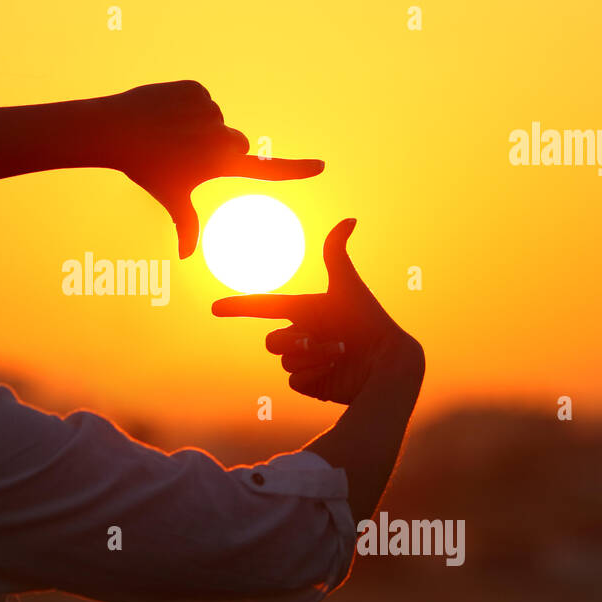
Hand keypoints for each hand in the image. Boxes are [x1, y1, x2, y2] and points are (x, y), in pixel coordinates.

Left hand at [98, 80, 323, 258]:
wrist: (115, 131)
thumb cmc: (145, 170)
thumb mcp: (169, 198)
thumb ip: (186, 225)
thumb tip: (186, 256)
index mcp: (220, 164)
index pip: (266, 171)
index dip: (295, 170)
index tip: (321, 167)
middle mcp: (221, 137)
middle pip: (236, 142)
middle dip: (219, 146)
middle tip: (185, 153)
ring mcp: (209, 110)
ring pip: (214, 118)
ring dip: (198, 124)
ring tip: (168, 132)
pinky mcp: (195, 89)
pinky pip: (199, 98)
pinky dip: (185, 104)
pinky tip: (164, 113)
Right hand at [212, 219, 421, 403]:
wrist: (388, 362)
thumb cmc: (370, 321)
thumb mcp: (348, 286)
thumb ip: (337, 253)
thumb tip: (350, 218)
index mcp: (305, 311)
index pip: (264, 307)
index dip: (239, 306)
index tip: (214, 308)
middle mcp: (303, 335)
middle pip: (272, 341)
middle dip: (294, 341)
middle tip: (321, 341)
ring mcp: (306, 361)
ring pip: (284, 360)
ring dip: (311, 356)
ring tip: (339, 353)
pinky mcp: (312, 383)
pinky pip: (294, 380)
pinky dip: (313, 374)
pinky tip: (334, 370)